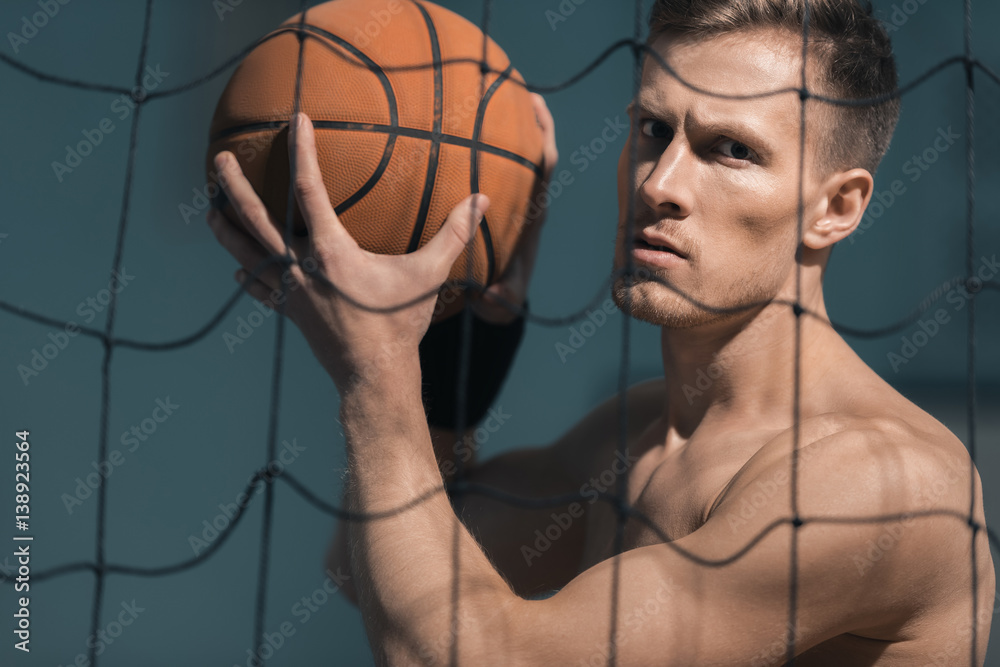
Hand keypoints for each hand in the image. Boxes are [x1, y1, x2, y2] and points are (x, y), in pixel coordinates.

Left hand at [207, 112, 489, 388]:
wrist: (374, 376)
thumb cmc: (400, 324)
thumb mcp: (430, 274)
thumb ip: (453, 234)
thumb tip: (481, 200)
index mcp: (329, 250)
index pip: (309, 189)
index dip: (302, 151)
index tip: (298, 120)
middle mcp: (300, 267)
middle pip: (256, 219)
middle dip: (235, 187)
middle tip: (219, 160)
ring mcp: (290, 292)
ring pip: (247, 253)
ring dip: (226, 230)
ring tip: (209, 210)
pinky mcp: (291, 313)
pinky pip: (261, 290)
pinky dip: (247, 277)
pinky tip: (236, 272)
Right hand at [471, 93, 557, 323]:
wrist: (498, 298)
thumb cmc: (499, 294)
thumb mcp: (500, 301)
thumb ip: (501, 299)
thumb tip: (493, 295)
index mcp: (533, 213)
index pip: (544, 167)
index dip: (544, 135)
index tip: (536, 105)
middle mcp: (528, 201)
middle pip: (536, 150)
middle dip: (531, 118)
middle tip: (515, 84)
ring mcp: (515, 200)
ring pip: (517, 156)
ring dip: (509, 126)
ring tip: (491, 92)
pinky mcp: (498, 203)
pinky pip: (496, 168)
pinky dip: (486, 145)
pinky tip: (462, 125)